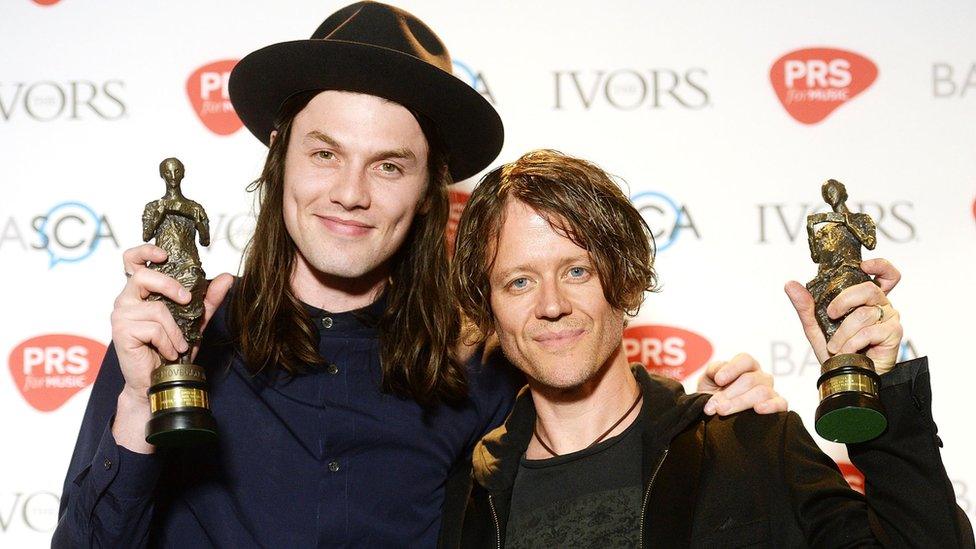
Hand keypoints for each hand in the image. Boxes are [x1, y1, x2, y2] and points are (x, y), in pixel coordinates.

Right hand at [111, 244, 232, 451]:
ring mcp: (122, 314)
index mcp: (142, 291)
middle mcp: (127, 299)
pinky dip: (169, 342)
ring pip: (157, 309)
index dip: (145, 252)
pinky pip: (154, 329)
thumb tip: (227, 277)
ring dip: (176, 330)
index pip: (132, 260)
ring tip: (179, 344)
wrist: (159, 380)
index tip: (164, 255)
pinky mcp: (121, 332)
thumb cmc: (172, 348)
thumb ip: (209, 298)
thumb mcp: (196, 320)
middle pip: (143, 276)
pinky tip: (169, 352)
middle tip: (186, 300)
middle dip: (170, 286)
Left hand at [699, 353, 787, 415]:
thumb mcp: (708, 380)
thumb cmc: (713, 394)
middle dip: (729, 394)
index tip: (718, 380)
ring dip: (740, 402)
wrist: (717, 416)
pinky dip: (771, 406)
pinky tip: (758, 409)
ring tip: (722, 411)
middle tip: (715, 406)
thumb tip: (719, 371)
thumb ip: (713, 370)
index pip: (745, 360)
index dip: (732, 369)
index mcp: (746, 366)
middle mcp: (761, 377)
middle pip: (749, 380)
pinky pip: (781, 404)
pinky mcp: (778, 407)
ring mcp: (770, 391)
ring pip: (761, 392)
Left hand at [784, 258, 902, 375]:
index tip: (863, 265)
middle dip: (843, 301)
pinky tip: (847, 351)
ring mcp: (890, 319)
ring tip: (835, 346)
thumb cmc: (836, 351)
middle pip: (868, 289)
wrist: (845, 376)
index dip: (879, 266)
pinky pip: (868, 332)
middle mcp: (881, 305)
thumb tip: (790, 284)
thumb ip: (805, 305)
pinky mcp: (894, 334)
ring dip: (843, 333)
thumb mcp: (816, 326)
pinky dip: (851, 343)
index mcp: (866, 300)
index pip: (885, 275)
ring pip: (864, 314)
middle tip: (831, 315)